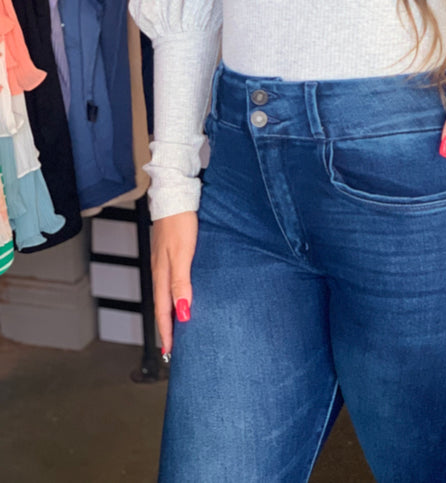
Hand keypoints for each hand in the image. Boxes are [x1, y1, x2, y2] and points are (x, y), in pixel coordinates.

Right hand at [151, 210, 197, 355]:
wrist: (175, 196)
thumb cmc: (180, 222)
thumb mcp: (182, 254)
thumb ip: (181, 282)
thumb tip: (181, 311)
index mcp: (162, 275)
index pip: (164, 311)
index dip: (168, 332)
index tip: (171, 352)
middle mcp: (161, 271)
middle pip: (163, 306)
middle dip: (167, 327)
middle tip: (172, 348)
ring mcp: (164, 263)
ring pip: (166, 295)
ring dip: (170, 313)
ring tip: (177, 328)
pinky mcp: (170, 254)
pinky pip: (171, 282)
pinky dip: (174, 296)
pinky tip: (181, 297)